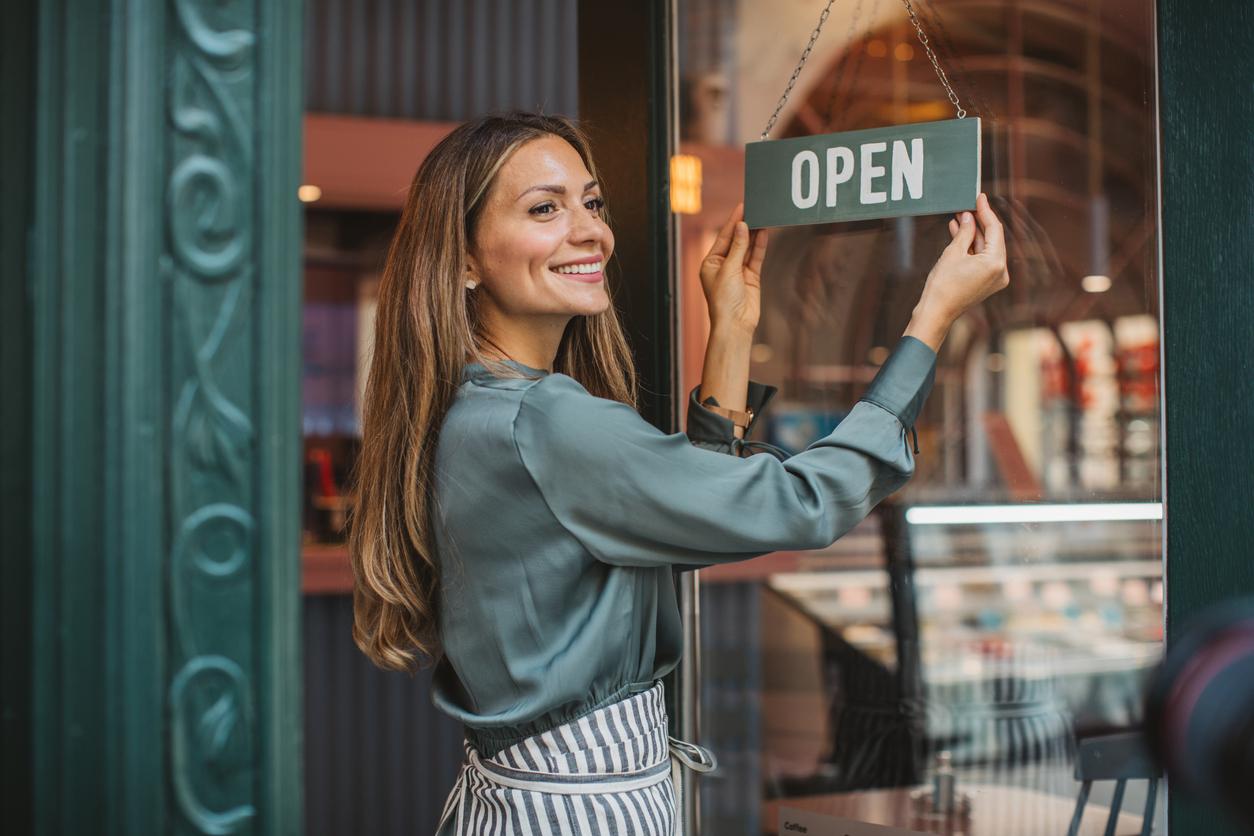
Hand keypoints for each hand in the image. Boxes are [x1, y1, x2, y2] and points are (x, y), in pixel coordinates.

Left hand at [699, 202, 768, 335]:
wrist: (735, 324)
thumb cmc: (724, 300)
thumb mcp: (729, 269)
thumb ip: (738, 247)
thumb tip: (743, 226)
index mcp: (710, 263)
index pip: (723, 237)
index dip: (733, 222)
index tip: (742, 207)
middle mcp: (723, 265)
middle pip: (736, 241)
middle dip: (745, 226)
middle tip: (755, 209)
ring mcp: (738, 271)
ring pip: (747, 248)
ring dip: (754, 234)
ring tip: (762, 217)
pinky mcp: (751, 277)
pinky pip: (756, 258)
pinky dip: (760, 246)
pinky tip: (765, 233)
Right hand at [906, 192, 1010, 349]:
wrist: (936, 312)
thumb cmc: (942, 286)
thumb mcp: (953, 253)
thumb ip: (964, 232)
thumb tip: (968, 217)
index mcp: (996, 263)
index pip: (994, 229)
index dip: (985, 211)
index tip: (979, 197)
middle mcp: (1001, 271)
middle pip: (993, 238)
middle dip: (978, 222)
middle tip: (966, 207)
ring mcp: (995, 278)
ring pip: (986, 248)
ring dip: (973, 234)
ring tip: (959, 219)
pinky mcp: (987, 282)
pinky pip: (982, 259)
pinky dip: (972, 248)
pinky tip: (959, 235)